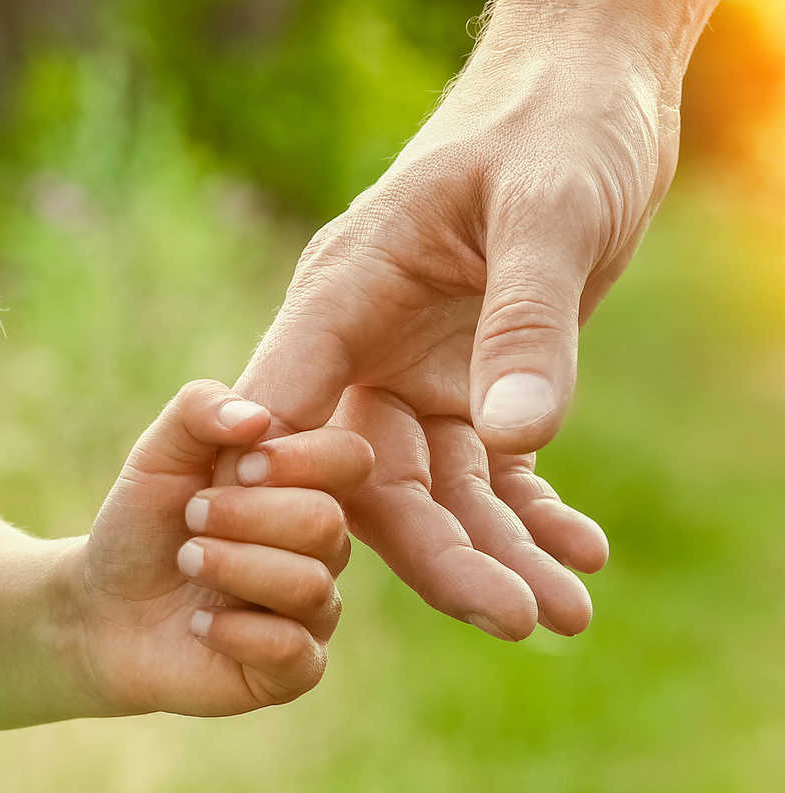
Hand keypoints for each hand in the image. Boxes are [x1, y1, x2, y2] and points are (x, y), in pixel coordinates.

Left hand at [73, 380, 372, 716]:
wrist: (104, 604)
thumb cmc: (143, 522)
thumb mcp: (159, 451)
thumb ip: (200, 408)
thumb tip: (255, 418)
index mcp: (305, 486)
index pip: (351, 459)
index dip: (298, 459)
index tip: (236, 466)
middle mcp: (322, 547)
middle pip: (327, 523)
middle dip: (244, 517)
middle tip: (192, 520)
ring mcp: (312, 610)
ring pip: (311, 586)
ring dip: (233, 567)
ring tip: (188, 560)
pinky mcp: (292, 668)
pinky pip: (293, 650)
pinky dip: (236, 631)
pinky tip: (201, 622)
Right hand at [222, 2, 713, 638]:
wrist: (585, 98)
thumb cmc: (553, 127)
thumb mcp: (550, 211)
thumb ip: (526, 321)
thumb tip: (514, 439)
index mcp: (345, 290)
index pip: (291, 400)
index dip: (284, 485)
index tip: (289, 570)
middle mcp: (366, 344)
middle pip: (376, 473)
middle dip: (443, 553)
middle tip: (513, 619)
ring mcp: (416, 370)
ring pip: (441, 487)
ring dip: (500, 551)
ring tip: (567, 614)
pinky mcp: (472, 384)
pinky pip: (492, 468)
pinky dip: (530, 512)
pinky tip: (578, 550)